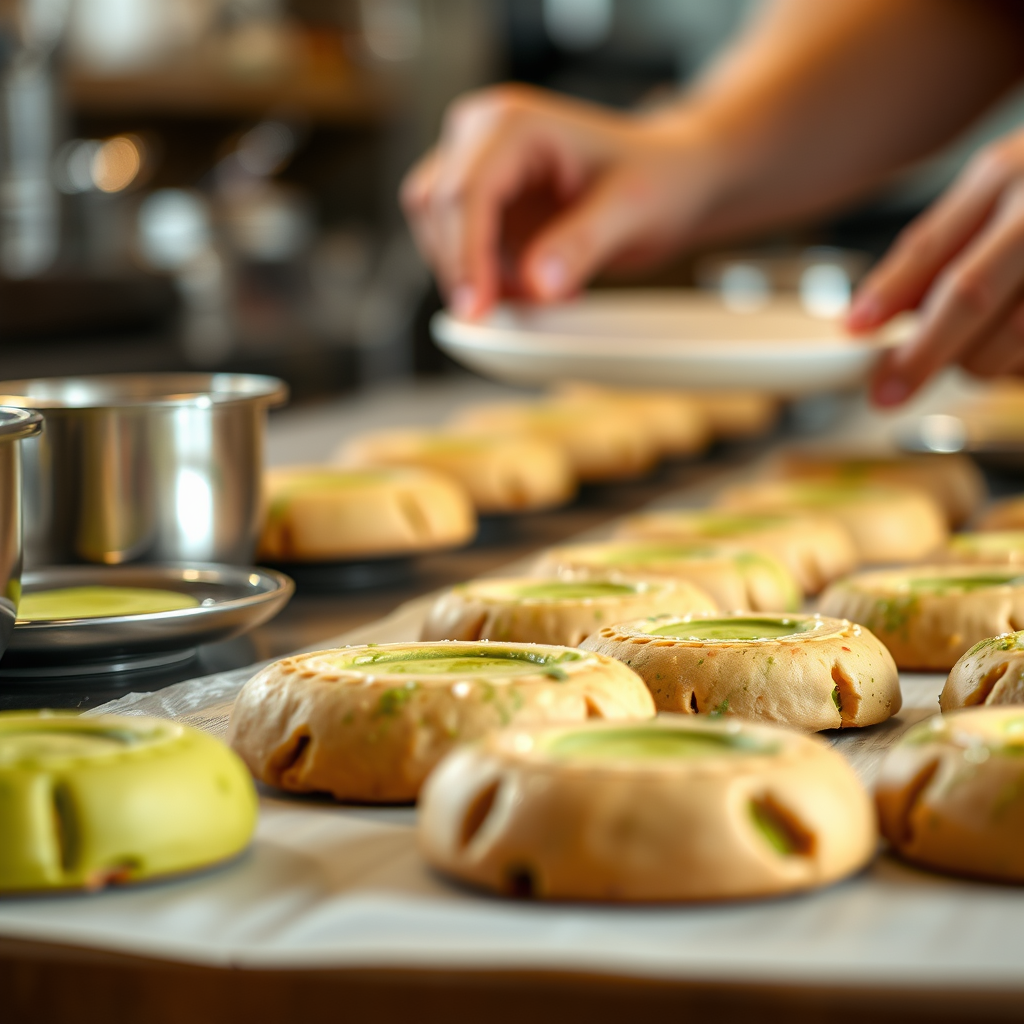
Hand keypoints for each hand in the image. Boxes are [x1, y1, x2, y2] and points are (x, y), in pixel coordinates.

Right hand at [400, 84, 715, 318]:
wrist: (669, 177)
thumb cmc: (658, 178)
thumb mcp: (632, 210)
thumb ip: (583, 244)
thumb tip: (538, 286)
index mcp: (513, 123)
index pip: (466, 193)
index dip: (465, 257)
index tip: (477, 310)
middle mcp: (480, 134)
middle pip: (437, 210)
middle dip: (468, 271)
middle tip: (521, 311)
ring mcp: (473, 165)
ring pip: (437, 231)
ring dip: (477, 276)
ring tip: (543, 292)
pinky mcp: (477, 201)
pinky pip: (455, 247)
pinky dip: (487, 278)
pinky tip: (536, 285)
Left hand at [847, 128, 1023, 404]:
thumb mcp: (994, 189)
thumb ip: (933, 249)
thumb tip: (868, 316)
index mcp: (1009, 176)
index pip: (933, 246)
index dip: (888, 296)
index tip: (852, 336)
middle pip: (973, 294)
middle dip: (923, 353)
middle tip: (888, 392)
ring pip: (1014, 336)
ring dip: (979, 363)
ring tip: (971, 358)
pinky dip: (1017, 368)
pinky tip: (1011, 357)